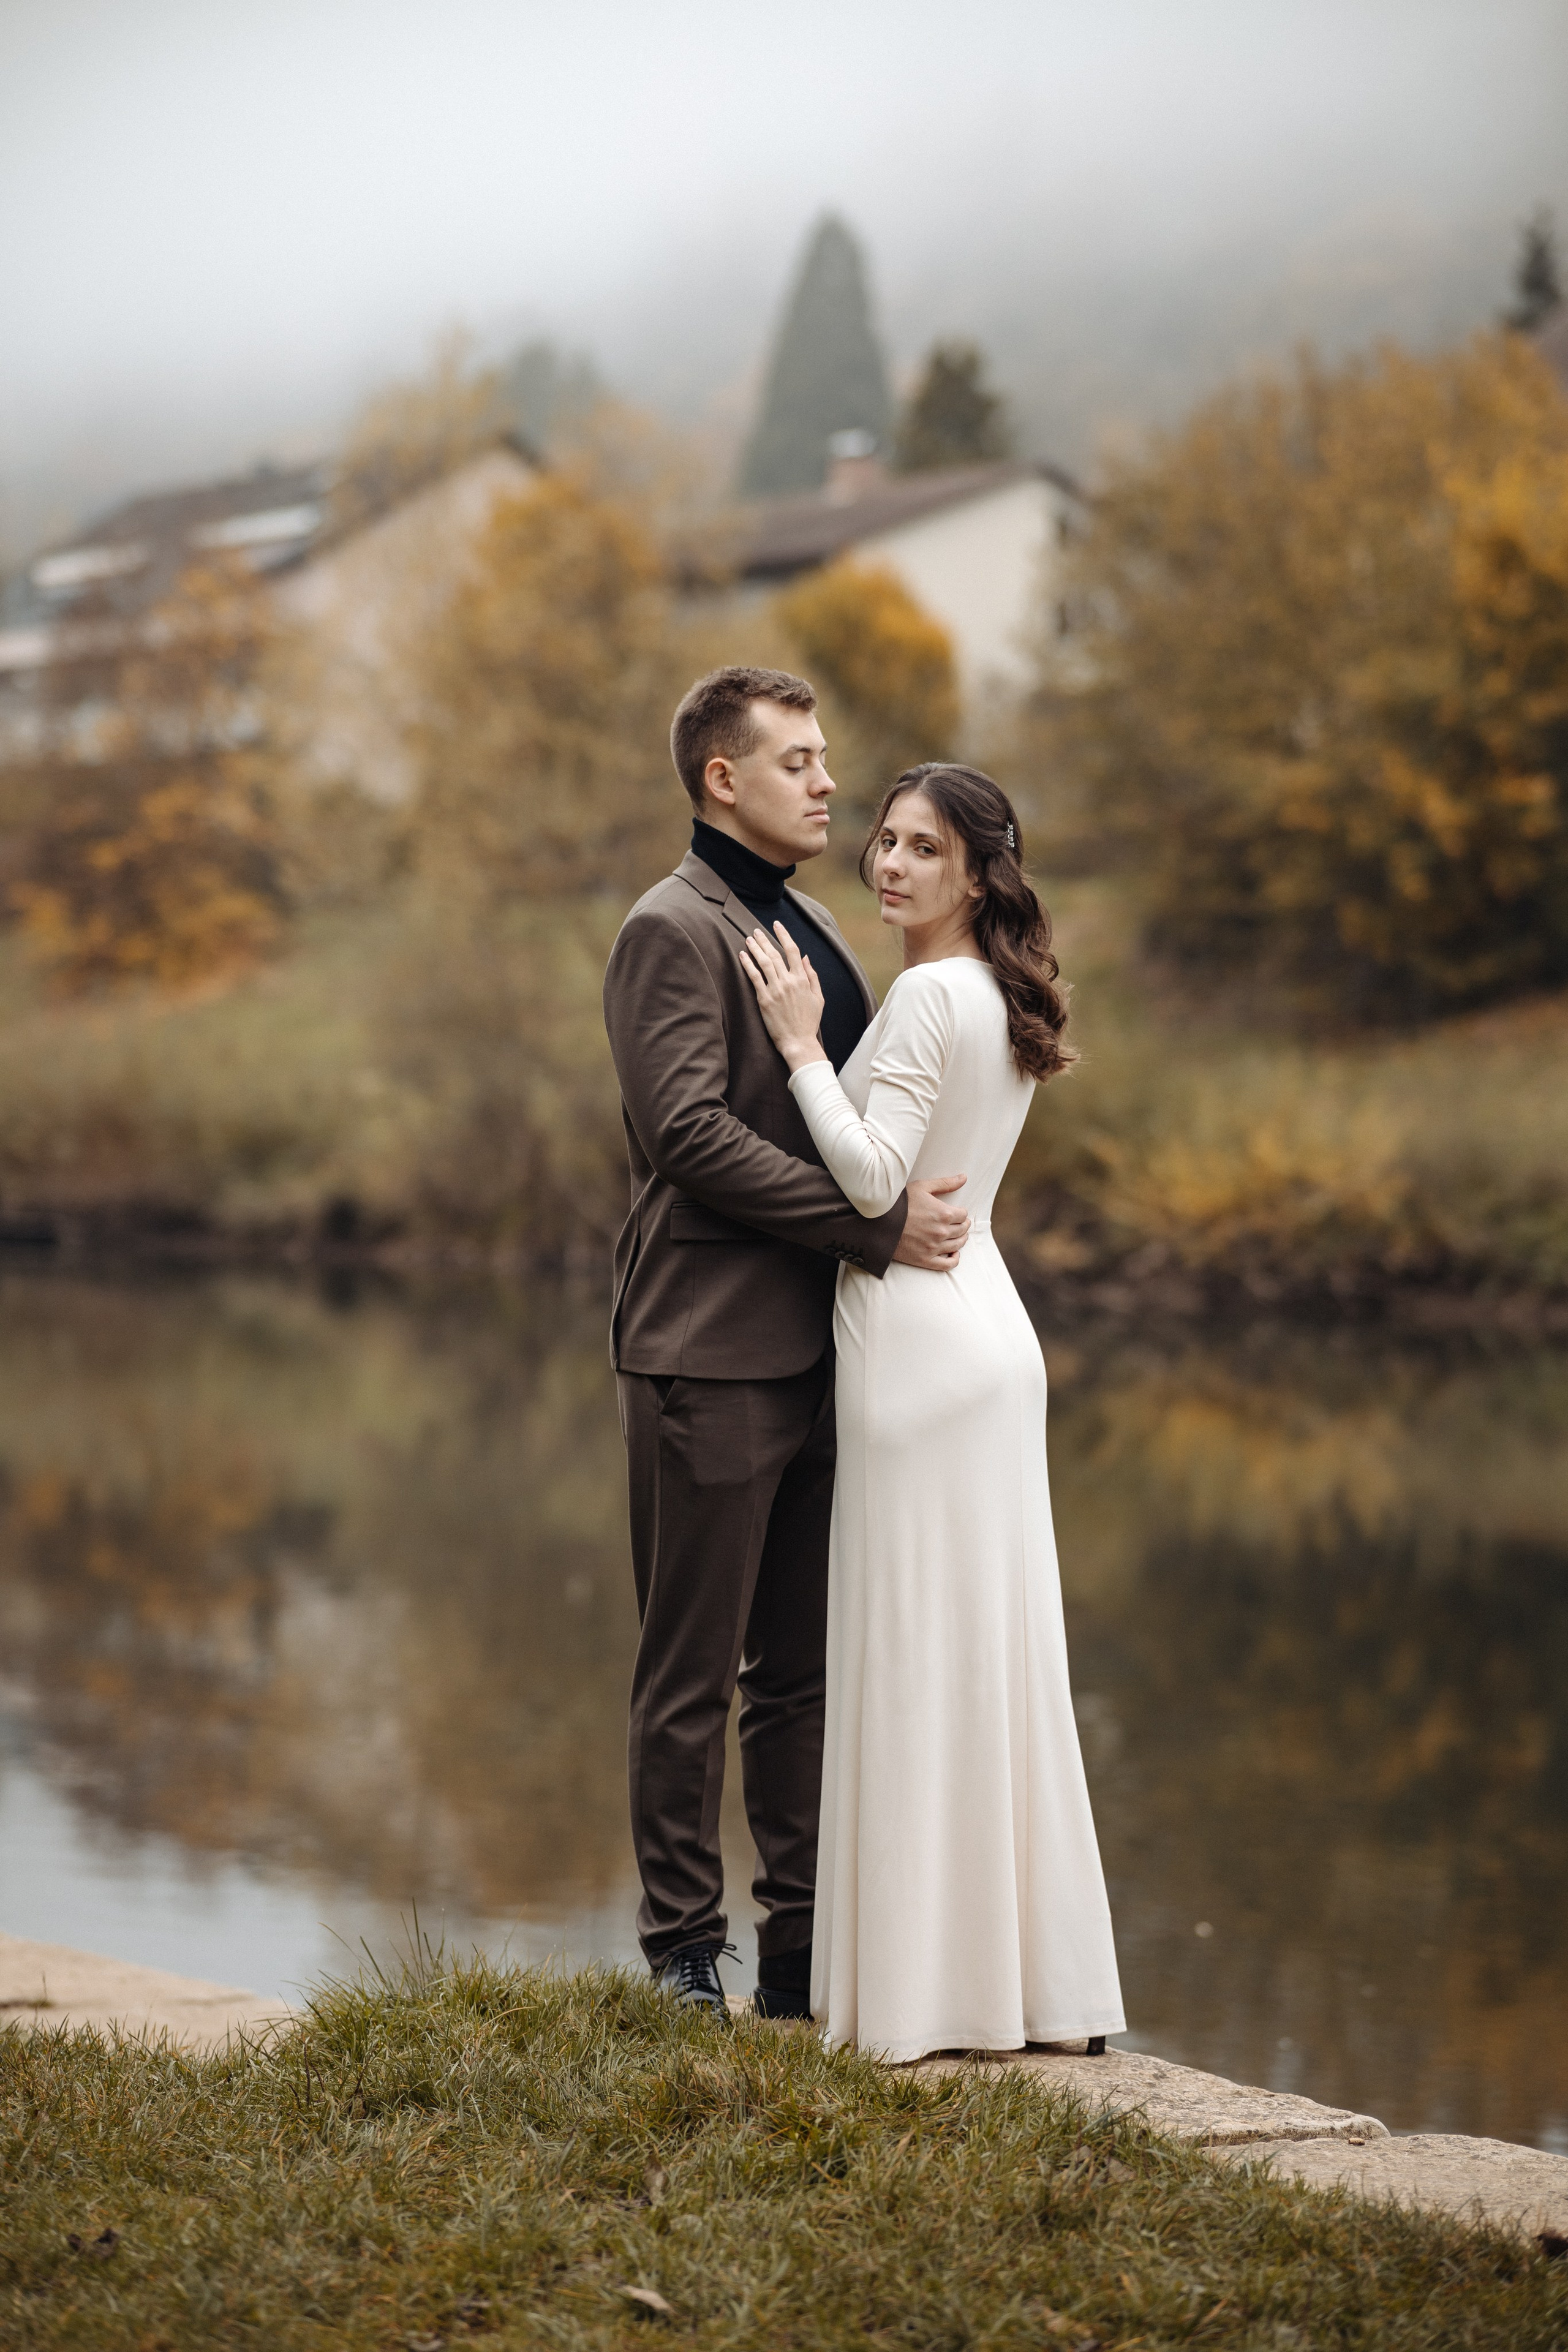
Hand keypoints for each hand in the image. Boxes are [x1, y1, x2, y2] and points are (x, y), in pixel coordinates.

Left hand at [739, 924, 827, 1070]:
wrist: (799, 1042)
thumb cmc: (809, 1022)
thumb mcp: (818, 998)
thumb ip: (812, 976)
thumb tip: (806, 958)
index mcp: (802, 979)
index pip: (792, 950)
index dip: (784, 935)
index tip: (777, 925)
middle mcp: (788, 981)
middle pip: (774, 954)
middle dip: (764, 940)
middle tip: (756, 931)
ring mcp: (776, 990)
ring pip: (763, 963)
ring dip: (755, 948)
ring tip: (748, 939)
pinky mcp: (764, 1000)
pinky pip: (754, 978)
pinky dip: (748, 964)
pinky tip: (742, 956)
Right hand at [893, 1175, 970, 1270]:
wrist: (878, 1222)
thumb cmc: (899, 1203)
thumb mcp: (922, 1187)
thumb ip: (946, 1183)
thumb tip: (964, 1177)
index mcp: (943, 1213)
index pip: (963, 1215)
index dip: (961, 1213)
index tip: (956, 1213)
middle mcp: (941, 1231)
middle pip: (962, 1230)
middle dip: (962, 1225)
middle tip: (958, 1223)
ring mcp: (934, 1247)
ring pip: (958, 1245)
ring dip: (960, 1239)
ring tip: (956, 1235)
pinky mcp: (925, 1260)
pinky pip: (948, 1264)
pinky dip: (954, 1259)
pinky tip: (953, 1253)